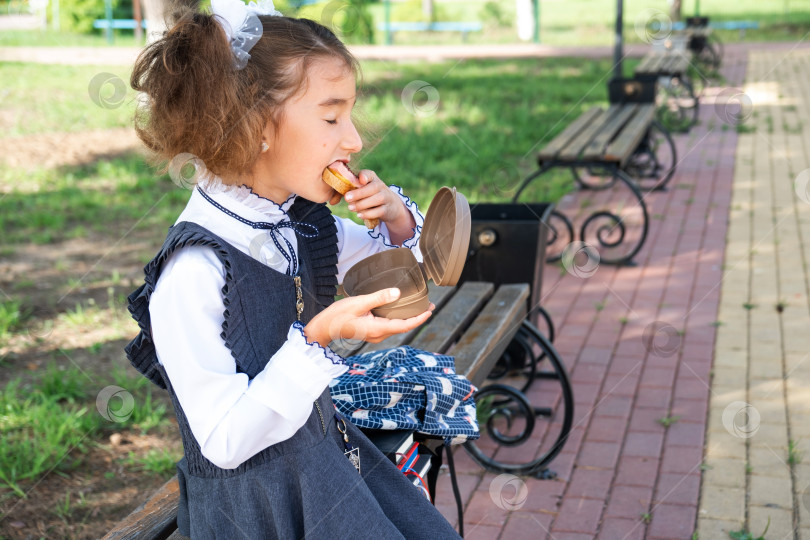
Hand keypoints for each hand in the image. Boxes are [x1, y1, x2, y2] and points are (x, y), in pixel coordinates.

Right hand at [303, 288, 432, 347]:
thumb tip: (398, 293)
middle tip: (429, 305)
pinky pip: (388, 326)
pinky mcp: (370, 332)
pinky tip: (399, 309)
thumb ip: (379, 298)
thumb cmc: (338, 315)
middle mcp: (378, 334)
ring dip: (407, 317)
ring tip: (418, 306)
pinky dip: (397, 318)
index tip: (430, 310)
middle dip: (417, 317)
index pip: (404, 325)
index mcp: (378, 328)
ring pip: (396, 327)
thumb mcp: (359, 303)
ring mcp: (374, 335)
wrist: (323, 327)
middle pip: (403, 327)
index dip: (419, 318)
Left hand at [344, 170, 410, 226]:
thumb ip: (350, 190)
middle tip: (347, 198)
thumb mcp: (363, 189)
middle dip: (359, 193)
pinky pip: (379, 211)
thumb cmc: (370, 195)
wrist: (391, 205)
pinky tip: (360, 215)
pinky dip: (369, 214)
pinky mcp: (387, 209)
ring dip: (362, 204)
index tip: (360, 180)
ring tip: (350, 208)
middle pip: (373, 188)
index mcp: (372, 178)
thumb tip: (333, 200)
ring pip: (377, 199)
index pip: (369, 174)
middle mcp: (380, 186)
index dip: (364, 176)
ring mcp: (386, 197)